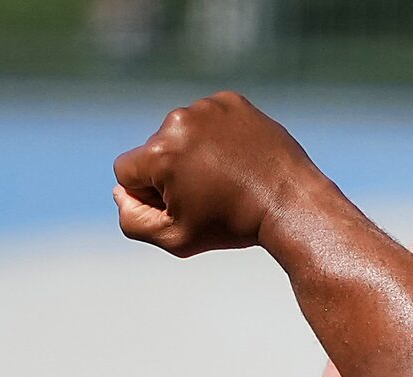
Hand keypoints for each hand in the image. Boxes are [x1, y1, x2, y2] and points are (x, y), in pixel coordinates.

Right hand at [114, 92, 325, 256]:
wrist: (291, 204)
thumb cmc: (232, 225)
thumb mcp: (175, 238)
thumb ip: (133, 220)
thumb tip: (120, 191)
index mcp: (159, 154)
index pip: (127, 171)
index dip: (150, 194)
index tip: (184, 205)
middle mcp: (178, 121)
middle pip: (155, 150)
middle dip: (174, 172)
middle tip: (212, 193)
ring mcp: (207, 107)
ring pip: (182, 133)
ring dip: (196, 153)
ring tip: (228, 176)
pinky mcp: (231, 101)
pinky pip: (210, 119)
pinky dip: (219, 137)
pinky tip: (239, 158)